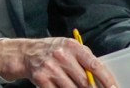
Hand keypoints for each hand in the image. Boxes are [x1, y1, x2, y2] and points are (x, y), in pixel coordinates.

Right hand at [0, 37, 117, 87]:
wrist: (23, 53)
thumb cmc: (49, 50)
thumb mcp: (66, 46)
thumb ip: (83, 57)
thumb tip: (100, 77)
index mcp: (71, 46)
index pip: (94, 65)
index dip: (107, 80)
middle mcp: (61, 55)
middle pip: (85, 81)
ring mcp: (50, 68)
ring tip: (73, 86)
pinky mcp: (41, 78)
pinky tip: (61, 87)